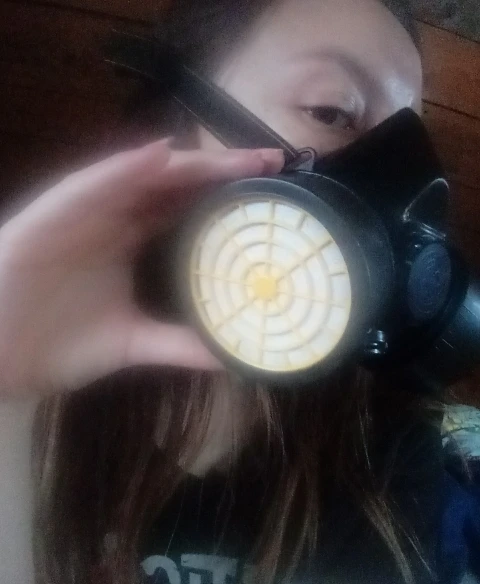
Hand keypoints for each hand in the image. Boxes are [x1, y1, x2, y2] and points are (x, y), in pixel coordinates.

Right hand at [0, 140, 283, 394]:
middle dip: (222, 172)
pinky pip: (90, 185)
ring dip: (190, 163)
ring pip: (142, 177)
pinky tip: (162, 158)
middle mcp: (112, 220)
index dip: (226, 198)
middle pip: (174, 186)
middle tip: (273, 164)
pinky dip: (125, 170)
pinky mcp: (51, 215)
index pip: (186, 210)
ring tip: (239, 158)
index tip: (274, 195)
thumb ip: (178, 344)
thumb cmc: (56, 342)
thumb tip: (230, 358)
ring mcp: (83, 214)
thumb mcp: (132, 343)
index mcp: (129, 242)